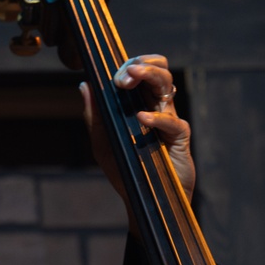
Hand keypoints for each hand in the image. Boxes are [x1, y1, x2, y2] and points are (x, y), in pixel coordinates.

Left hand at [81, 54, 194, 207]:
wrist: (143, 200)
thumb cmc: (125, 170)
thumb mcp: (103, 142)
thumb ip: (95, 116)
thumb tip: (85, 85)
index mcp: (139, 103)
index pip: (140, 72)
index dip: (130, 65)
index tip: (114, 74)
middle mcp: (156, 106)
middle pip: (158, 70)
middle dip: (142, 64)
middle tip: (125, 74)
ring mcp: (169, 119)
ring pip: (167, 85)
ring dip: (150, 76)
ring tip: (131, 79)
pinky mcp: (179, 137)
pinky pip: (171, 121)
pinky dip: (156, 118)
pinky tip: (141, 119)